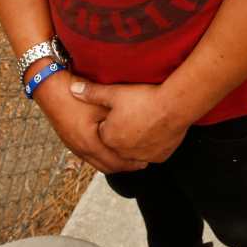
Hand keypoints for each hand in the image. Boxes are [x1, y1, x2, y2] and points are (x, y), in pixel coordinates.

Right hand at [33, 70, 146, 173]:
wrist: (50, 87)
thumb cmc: (77, 94)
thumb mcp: (102, 105)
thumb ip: (117, 119)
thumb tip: (138, 126)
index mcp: (89, 144)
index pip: (114, 162)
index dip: (131, 163)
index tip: (145, 161)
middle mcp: (80, 149)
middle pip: (106, 167)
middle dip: (124, 167)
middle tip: (140, 163)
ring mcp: (73, 146)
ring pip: (97, 162)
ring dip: (113, 162)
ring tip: (128, 158)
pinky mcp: (70, 140)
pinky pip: (89, 156)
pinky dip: (102, 156)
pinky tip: (110, 149)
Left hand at [71, 81, 191, 163]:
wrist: (174, 106)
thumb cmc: (144, 99)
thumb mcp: (115, 93)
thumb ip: (92, 93)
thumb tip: (73, 89)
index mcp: (109, 138)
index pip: (103, 133)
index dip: (110, 120)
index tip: (118, 110)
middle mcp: (123, 152)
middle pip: (118, 144)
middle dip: (121, 134)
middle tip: (132, 116)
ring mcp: (142, 156)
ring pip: (135, 152)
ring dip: (135, 143)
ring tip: (143, 123)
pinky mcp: (159, 157)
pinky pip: (151, 154)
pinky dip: (151, 146)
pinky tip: (155, 131)